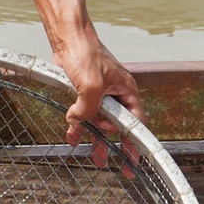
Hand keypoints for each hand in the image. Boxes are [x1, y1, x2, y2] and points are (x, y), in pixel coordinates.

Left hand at [54, 34, 144, 172]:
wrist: (68, 37)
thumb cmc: (85, 53)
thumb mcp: (91, 85)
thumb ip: (88, 108)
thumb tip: (78, 122)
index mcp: (126, 91)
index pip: (136, 122)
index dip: (135, 143)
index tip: (133, 161)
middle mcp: (116, 94)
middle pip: (118, 126)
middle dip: (115, 145)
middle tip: (117, 165)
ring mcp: (100, 93)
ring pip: (100, 122)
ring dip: (95, 139)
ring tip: (95, 158)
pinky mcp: (84, 92)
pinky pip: (84, 114)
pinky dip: (78, 126)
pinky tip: (72, 136)